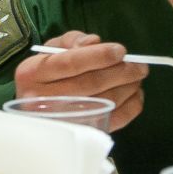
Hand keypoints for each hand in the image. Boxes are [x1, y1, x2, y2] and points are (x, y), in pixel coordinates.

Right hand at [11, 32, 148, 129]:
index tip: (121, 51)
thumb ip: (73, 40)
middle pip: (89, 84)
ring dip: (127, 89)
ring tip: (138, 77)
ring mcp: (59, 120)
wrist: (34, 106)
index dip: (99, 56)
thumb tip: (94, 42)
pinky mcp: (77, 133)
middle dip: (120, 73)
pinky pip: (109, 122)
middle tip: (139, 66)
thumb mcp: (52, 49)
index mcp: (32, 73)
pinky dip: (129, 109)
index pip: (70, 63)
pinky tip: (135, 95)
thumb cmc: (46, 73)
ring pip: (101, 103)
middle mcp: (41, 99)